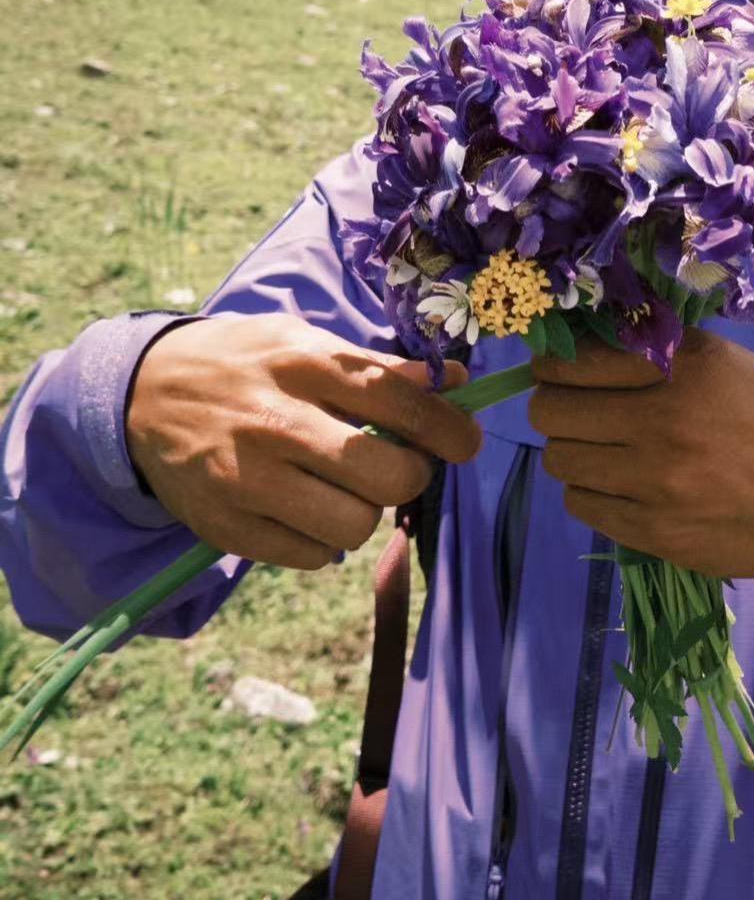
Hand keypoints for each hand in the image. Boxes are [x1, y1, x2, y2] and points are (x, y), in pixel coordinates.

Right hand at [125, 314, 481, 569]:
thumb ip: (377, 367)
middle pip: (385, 476)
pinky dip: (320, 541)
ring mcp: (246, 479)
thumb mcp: (303, 342)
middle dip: (409, 477)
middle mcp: (275, 422)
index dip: (447, 428)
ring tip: (342, 489)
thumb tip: (455, 384)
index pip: (398, 402)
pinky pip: (310, 558)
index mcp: (303, 364)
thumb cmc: (245, 365)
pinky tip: (302, 509)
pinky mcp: (225, 527)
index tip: (465, 443)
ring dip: (363, 513)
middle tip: (398, 467)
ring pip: (352, 527)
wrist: (142, 393)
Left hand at [528, 330, 753, 581]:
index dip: (553, 364)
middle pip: (552, 412)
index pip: (575, 361)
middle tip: (574, 409)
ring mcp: (657, 483)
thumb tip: (578, 343)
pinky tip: (622, 484)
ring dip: (573, 451)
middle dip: (554, 406)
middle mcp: (666, 422)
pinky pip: (582, 505)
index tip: (555, 370)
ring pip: (560, 460)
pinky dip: (592, 492)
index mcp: (685, 369)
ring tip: (603, 449)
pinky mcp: (655, 532)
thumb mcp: (726, 364)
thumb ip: (657, 350)